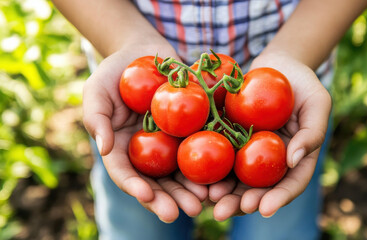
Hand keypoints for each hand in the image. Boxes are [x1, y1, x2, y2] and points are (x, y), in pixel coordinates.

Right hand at [83, 44, 207, 221]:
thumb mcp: (96, 91)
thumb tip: (105, 149)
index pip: (127, 174)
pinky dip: (212, 162)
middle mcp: (148, 151)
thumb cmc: (114, 71)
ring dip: (194, 188)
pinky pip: (203, 147)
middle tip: (187, 210)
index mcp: (123, 148)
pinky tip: (223, 174)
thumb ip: (96, 119)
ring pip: (182, 171)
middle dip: (172, 198)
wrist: (144, 52)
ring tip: (207, 200)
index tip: (147, 196)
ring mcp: (171, 142)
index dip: (136, 187)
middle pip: (159, 181)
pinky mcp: (192, 129)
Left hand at [209, 53, 331, 220]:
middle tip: (223, 212)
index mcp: (295, 158)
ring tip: (207, 199)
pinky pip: (218, 154)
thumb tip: (294, 161)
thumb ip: (312, 132)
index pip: (290, 184)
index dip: (278, 199)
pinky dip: (208, 166)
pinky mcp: (229, 137)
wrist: (276, 66)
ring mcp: (249, 150)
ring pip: (235, 177)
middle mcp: (271, 160)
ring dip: (221, 192)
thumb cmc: (303, 82)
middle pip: (258, 188)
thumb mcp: (317, 102)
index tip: (264, 209)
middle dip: (241, 203)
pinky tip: (194, 174)